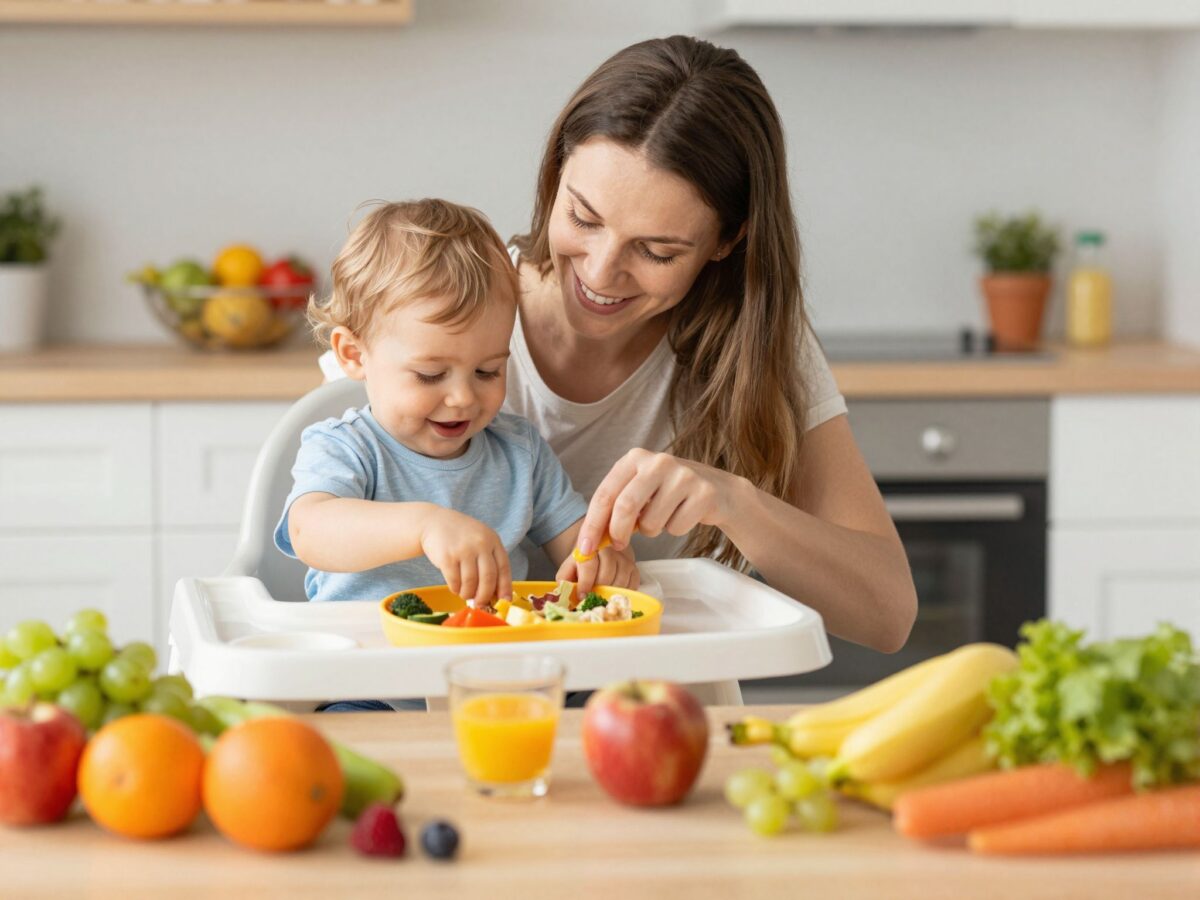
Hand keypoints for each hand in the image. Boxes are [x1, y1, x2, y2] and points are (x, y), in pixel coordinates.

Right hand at [420, 509, 511, 604]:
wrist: (434, 523)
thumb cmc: (460, 536)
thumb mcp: (480, 540)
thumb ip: (489, 560)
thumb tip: (497, 593)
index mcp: (492, 540)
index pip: (504, 568)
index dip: (505, 588)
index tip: (504, 601)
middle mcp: (480, 544)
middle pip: (488, 578)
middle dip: (485, 596)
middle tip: (481, 603)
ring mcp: (463, 550)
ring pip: (470, 583)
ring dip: (468, 594)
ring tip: (465, 594)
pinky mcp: (447, 557)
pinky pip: (455, 581)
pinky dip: (456, 589)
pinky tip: (455, 587)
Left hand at [556, 544, 639, 593]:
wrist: (602, 551)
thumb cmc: (584, 564)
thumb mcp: (570, 567)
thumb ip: (564, 577)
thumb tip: (561, 591)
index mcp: (590, 547)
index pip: (589, 564)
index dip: (585, 582)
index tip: (581, 596)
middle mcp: (610, 550)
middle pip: (606, 575)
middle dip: (597, 590)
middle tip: (591, 599)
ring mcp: (625, 560)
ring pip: (619, 582)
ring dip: (609, 594)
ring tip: (600, 598)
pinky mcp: (635, 570)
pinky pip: (631, 586)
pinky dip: (621, 594)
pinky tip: (612, 594)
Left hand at [578, 449, 741, 554]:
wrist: (718, 491)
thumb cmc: (669, 494)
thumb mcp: (640, 491)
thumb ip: (615, 509)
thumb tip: (590, 541)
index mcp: (635, 458)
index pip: (605, 493)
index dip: (592, 524)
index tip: (584, 549)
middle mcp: (658, 461)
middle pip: (625, 506)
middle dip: (617, 533)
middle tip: (619, 544)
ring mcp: (683, 475)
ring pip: (651, 523)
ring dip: (653, 531)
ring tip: (664, 517)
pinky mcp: (704, 493)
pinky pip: (676, 527)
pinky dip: (676, 529)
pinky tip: (684, 515)